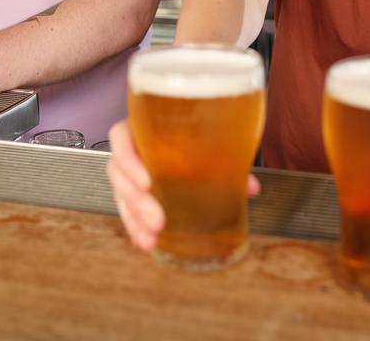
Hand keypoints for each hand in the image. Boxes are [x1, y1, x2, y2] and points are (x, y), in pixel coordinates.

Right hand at [105, 120, 260, 251]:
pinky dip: (136, 228)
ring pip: (120, 194)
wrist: (190, 139)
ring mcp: (129, 172)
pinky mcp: (132, 193)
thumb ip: (226, 159)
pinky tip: (146, 242)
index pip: (120, 137)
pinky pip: (127, 210)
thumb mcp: (208, 140)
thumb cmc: (194, 135)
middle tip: (158, 221)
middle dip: (136, 200)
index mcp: (142, 128)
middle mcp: (131, 149)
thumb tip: (251, 187)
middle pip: (118, 172)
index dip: (128, 158)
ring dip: (134, 219)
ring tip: (151, 238)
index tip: (147, 182)